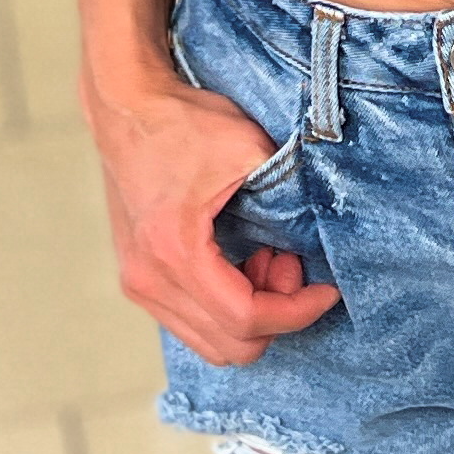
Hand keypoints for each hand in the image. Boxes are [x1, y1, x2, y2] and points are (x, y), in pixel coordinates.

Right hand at [87, 73, 339, 368]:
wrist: (126, 106)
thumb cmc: (183, 123)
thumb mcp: (248, 148)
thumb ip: (289, 194)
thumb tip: (322, 235)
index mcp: (174, 251)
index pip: (245, 319)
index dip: (297, 312)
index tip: (327, 291)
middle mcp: (149, 279)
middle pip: (230, 346)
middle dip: (276, 314)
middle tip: (292, 264)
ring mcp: (138, 284)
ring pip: (212, 342)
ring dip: (252, 313)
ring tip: (268, 259)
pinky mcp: (138, 279)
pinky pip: (193, 323)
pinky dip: (227, 307)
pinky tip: (242, 263)